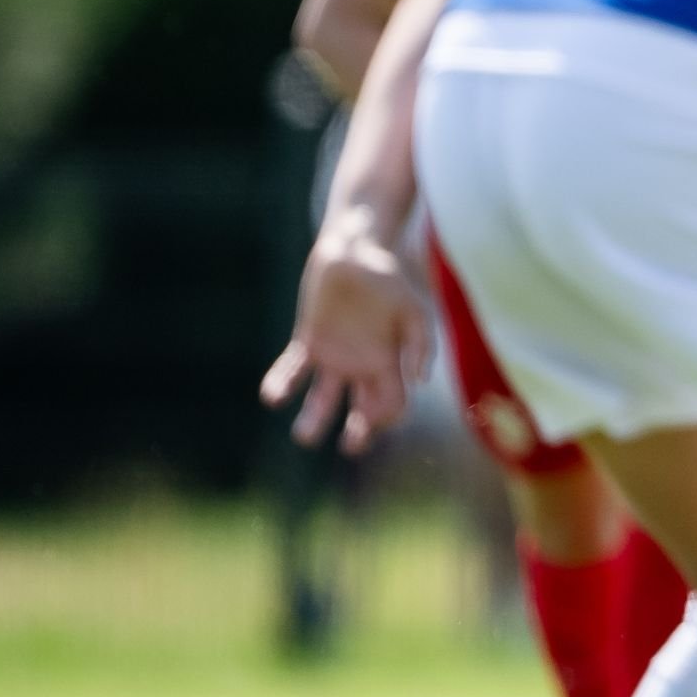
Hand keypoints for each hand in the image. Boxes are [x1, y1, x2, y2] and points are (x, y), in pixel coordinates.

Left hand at [259, 220, 431, 454]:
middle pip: (360, 410)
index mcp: (391, 362)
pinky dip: (282, 384)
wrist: (355, 249)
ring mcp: (334, 356)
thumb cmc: (390, 277)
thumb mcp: (414, 310)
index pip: (392, 402)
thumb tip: (420, 381)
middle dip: (358, 432)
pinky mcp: (308, 341)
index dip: (388, 416)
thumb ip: (422, 345)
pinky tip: (274, 396)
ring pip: (323, 398)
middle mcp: (362, 366)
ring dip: (314, 419)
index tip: (378, 420)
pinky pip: (292, 370)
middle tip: (351, 448)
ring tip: (305, 437)